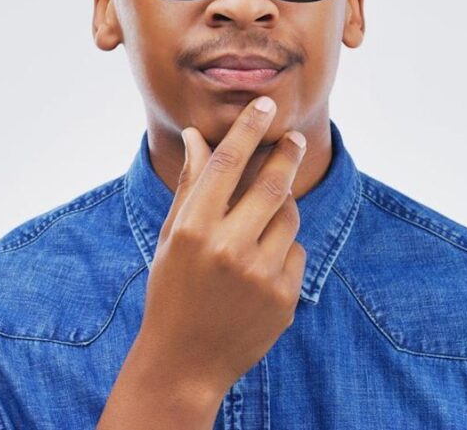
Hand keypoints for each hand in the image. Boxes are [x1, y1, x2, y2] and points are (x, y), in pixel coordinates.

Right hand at [137, 95, 307, 396]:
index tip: (266, 105)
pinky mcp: (284, 298)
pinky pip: (295, 253)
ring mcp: (260, 275)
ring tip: (258, 225)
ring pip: (289, 217)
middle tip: (295, 139)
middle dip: (288, 154)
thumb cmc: (171, 291)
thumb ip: (191, 187)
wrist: (184, 362)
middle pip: (273, 184)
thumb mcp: (172, 238)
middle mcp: (228, 249)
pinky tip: (257, 272)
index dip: (248, 129)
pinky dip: (281, 251)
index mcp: (193, 230)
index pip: (226, 164)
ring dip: (281, 209)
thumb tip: (200, 137)